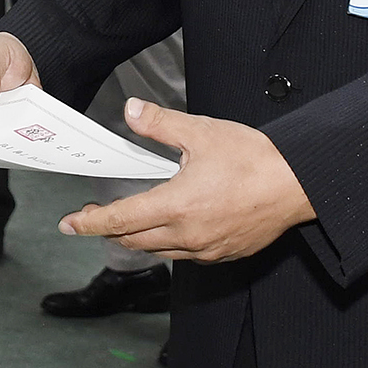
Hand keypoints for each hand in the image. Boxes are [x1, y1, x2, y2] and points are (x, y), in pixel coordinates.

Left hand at [59, 99, 314, 262]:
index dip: (89, 224)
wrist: (299, 185)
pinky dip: (167, 244)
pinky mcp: (223, 254)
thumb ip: (160, 123)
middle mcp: (187, 235)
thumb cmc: (256, 160)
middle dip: (108, 230)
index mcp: (176, 205)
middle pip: (133, 241)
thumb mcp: (202, 132)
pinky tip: (168, 228)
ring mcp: (206, 249)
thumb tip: (131, 110)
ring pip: (157, 251)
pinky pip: (184, 256)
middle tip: (92, 219)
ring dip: (136, 239)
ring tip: (126, 222)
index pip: (119, 220)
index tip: (69, 225)